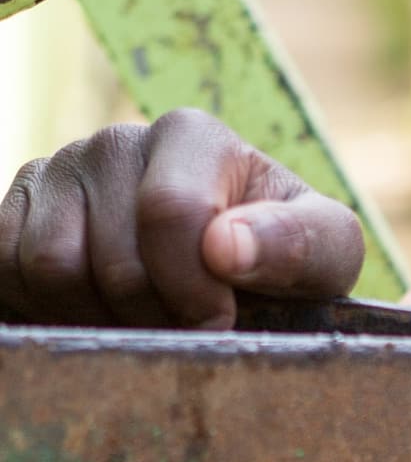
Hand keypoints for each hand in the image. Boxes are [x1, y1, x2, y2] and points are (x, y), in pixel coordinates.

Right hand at [0, 109, 364, 329]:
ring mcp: (58, 170)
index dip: (194, 290)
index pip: (169, 212)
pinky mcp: (16, 209)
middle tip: (182, 326)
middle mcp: (117, 140)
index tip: (220, 321)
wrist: (229, 274)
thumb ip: (299, 244)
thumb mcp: (326, 254)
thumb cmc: (282, 260)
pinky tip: (96, 310)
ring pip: (50, 268)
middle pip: (111, 257)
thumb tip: (225, 247)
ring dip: (100, 318)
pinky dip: (50, 311)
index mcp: (191, 135)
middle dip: (153, 315)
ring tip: (144, 319)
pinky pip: (6, 271)